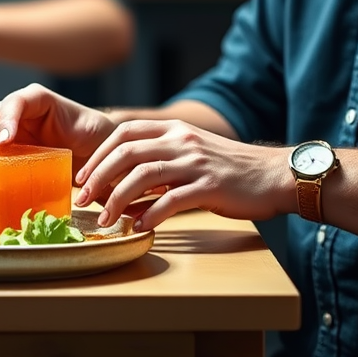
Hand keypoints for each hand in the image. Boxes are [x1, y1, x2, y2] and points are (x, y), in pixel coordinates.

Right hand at [0, 83, 116, 173]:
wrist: (93, 148)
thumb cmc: (94, 137)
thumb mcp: (92, 132)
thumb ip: (79, 138)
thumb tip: (76, 170)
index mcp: (40, 100)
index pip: (18, 101)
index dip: (7, 118)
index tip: (5, 141)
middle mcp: (21, 111)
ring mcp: (11, 128)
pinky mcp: (6, 147)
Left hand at [73, 119, 290, 230]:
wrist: (274, 174)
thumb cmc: (229, 169)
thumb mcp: (191, 154)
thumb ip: (159, 165)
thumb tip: (121, 194)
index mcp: (173, 130)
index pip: (124, 132)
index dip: (99, 153)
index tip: (83, 176)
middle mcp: (181, 141)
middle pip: (127, 152)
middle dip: (99, 176)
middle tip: (82, 199)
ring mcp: (196, 162)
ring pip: (144, 175)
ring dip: (118, 198)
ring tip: (105, 219)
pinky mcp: (211, 186)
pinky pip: (173, 200)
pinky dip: (151, 214)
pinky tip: (139, 227)